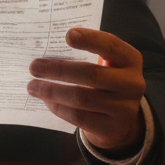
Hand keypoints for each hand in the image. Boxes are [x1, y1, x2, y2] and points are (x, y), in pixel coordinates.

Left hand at [27, 27, 145, 152]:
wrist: (120, 119)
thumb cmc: (105, 80)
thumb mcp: (105, 64)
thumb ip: (84, 55)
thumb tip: (46, 52)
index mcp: (130, 60)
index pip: (111, 46)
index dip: (90, 39)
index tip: (68, 35)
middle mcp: (132, 83)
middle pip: (91, 74)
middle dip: (58, 70)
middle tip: (34, 66)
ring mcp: (124, 109)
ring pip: (81, 98)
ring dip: (52, 91)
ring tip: (32, 86)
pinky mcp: (111, 129)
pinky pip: (78, 117)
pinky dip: (58, 107)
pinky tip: (46, 100)